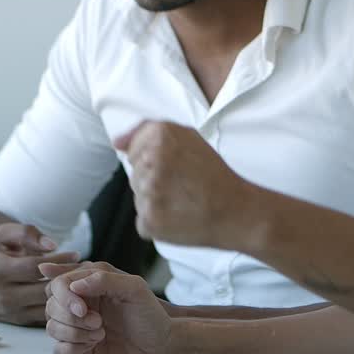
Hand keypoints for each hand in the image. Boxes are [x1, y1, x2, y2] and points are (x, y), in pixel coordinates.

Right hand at [0, 222, 77, 325]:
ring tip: (86, 283)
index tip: (77, 254)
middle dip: (68, 280)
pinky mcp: (18, 322)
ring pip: (46, 307)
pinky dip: (62, 309)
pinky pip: (45, 318)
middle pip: (42, 290)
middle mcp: (2, 294)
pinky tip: (76, 296)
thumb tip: (51, 245)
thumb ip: (27, 233)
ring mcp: (10, 311)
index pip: (34, 267)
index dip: (58, 261)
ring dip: (68, 296)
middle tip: (89, 270)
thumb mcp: (4, 235)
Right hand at [43, 264, 173, 353]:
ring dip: (74, 334)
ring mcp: (78, 327)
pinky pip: (58, 350)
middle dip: (72, 318)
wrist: (162, 347)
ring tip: (100, 334)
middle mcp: (81, 304)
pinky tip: (92, 346)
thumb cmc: (151, 315)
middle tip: (99, 323)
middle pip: (51, 306)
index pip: (59, 283)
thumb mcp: (134, 289)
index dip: (65, 297)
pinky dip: (71, 349)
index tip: (83, 309)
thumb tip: (74, 284)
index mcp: (91, 284)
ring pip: (51, 328)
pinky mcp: (79, 349)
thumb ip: (104, 279)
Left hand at [114, 121, 255, 247]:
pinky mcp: (149, 220)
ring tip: (182, 200)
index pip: (133, 149)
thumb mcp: (188, 136)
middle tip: (183, 184)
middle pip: (135, 173)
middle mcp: (151, 160)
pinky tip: (178, 216)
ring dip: (155, 200)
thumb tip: (117, 142)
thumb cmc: (213, 174)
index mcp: (160, 135)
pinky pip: (142, 220)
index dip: (155, 160)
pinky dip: (157, 221)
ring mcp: (148, 192)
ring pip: (138, 196)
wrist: (235, 211)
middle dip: (154, 180)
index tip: (176, 167)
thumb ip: (148, 131)